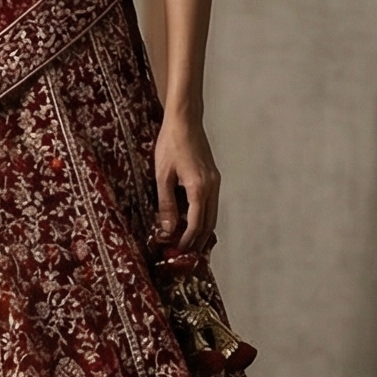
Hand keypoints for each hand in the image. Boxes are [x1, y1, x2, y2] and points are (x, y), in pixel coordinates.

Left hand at [152, 115, 219, 251]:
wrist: (185, 121)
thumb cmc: (171, 144)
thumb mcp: (162, 176)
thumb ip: (166, 204)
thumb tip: (167, 229)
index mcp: (199, 188)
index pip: (196, 224)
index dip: (187, 241)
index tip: (177, 251)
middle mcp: (212, 187)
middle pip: (209, 223)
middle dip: (198, 241)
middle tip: (186, 255)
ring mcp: (214, 182)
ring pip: (212, 214)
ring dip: (202, 231)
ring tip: (189, 243)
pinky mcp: (212, 177)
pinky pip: (211, 204)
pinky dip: (203, 217)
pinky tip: (192, 222)